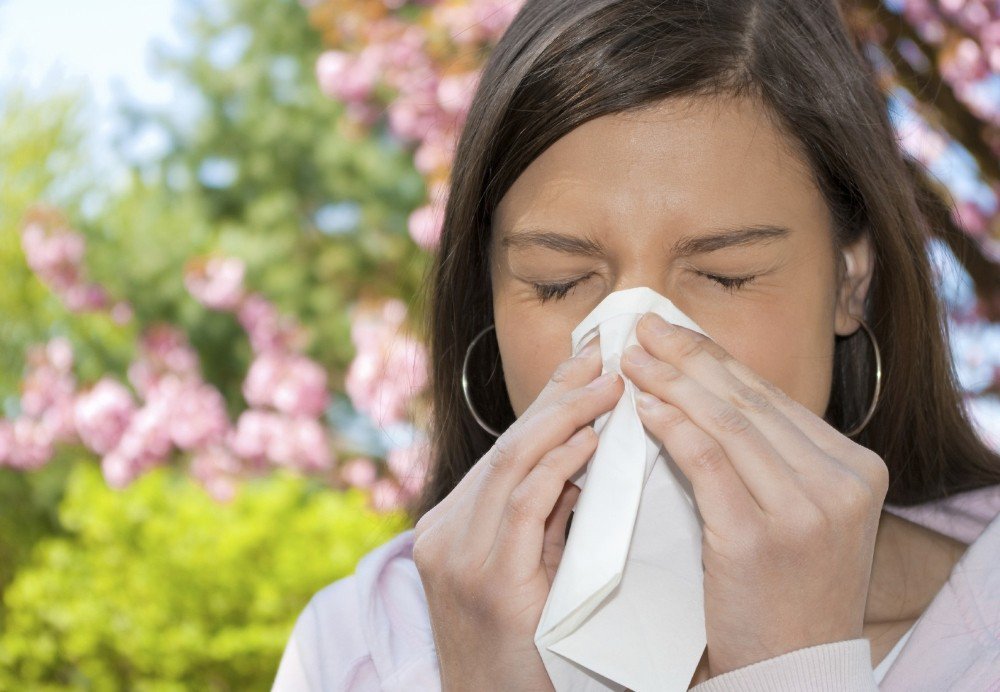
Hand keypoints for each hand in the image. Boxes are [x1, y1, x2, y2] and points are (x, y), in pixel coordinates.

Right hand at [412, 337, 624, 690]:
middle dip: (559, 396)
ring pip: (512, 464)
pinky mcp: (490, 584)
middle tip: (602, 358)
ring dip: (565, 419)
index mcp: (450, 526)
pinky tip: (589, 442)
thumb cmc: (522, 650)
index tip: (584, 362)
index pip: (505, 449)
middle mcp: (445, 533)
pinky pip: (525, 507)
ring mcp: (460, 557)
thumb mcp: (523, 572)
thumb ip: (543, 519)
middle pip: (508, 445)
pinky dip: (558, 468)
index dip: (546, 401)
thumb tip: (585, 461)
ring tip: (609, 388)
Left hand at [619, 312, 888, 677]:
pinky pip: (706, 463)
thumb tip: (706, 387)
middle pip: (749, 400)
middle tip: (642, 329)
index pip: (772, 397)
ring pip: (727, 422)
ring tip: (632, 359)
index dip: (716, 358)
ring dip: (671, 383)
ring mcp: (805, 511)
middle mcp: (842, 482)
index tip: (673, 333)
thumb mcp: (803, 514)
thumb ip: (774, 456)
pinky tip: (642, 407)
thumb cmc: (787, 591)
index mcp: (857, 468)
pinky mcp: (759, 539)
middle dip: (688, 357)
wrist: (794, 671)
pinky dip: (670, 428)